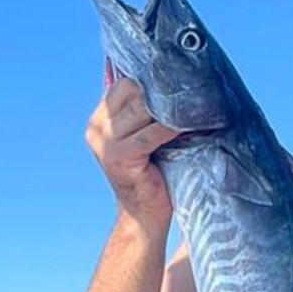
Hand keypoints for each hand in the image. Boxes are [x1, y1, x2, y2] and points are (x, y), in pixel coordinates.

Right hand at [84, 59, 181, 226]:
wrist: (144, 215)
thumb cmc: (153, 173)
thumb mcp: (145, 138)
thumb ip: (145, 112)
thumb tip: (169, 79)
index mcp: (100, 119)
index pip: (123, 83)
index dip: (150, 79)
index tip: (178, 76)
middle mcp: (97, 128)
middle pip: (132, 91)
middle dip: (162, 91)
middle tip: (191, 88)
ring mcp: (105, 143)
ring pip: (142, 108)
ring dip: (171, 107)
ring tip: (195, 105)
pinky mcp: (120, 157)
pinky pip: (151, 133)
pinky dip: (172, 128)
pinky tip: (189, 127)